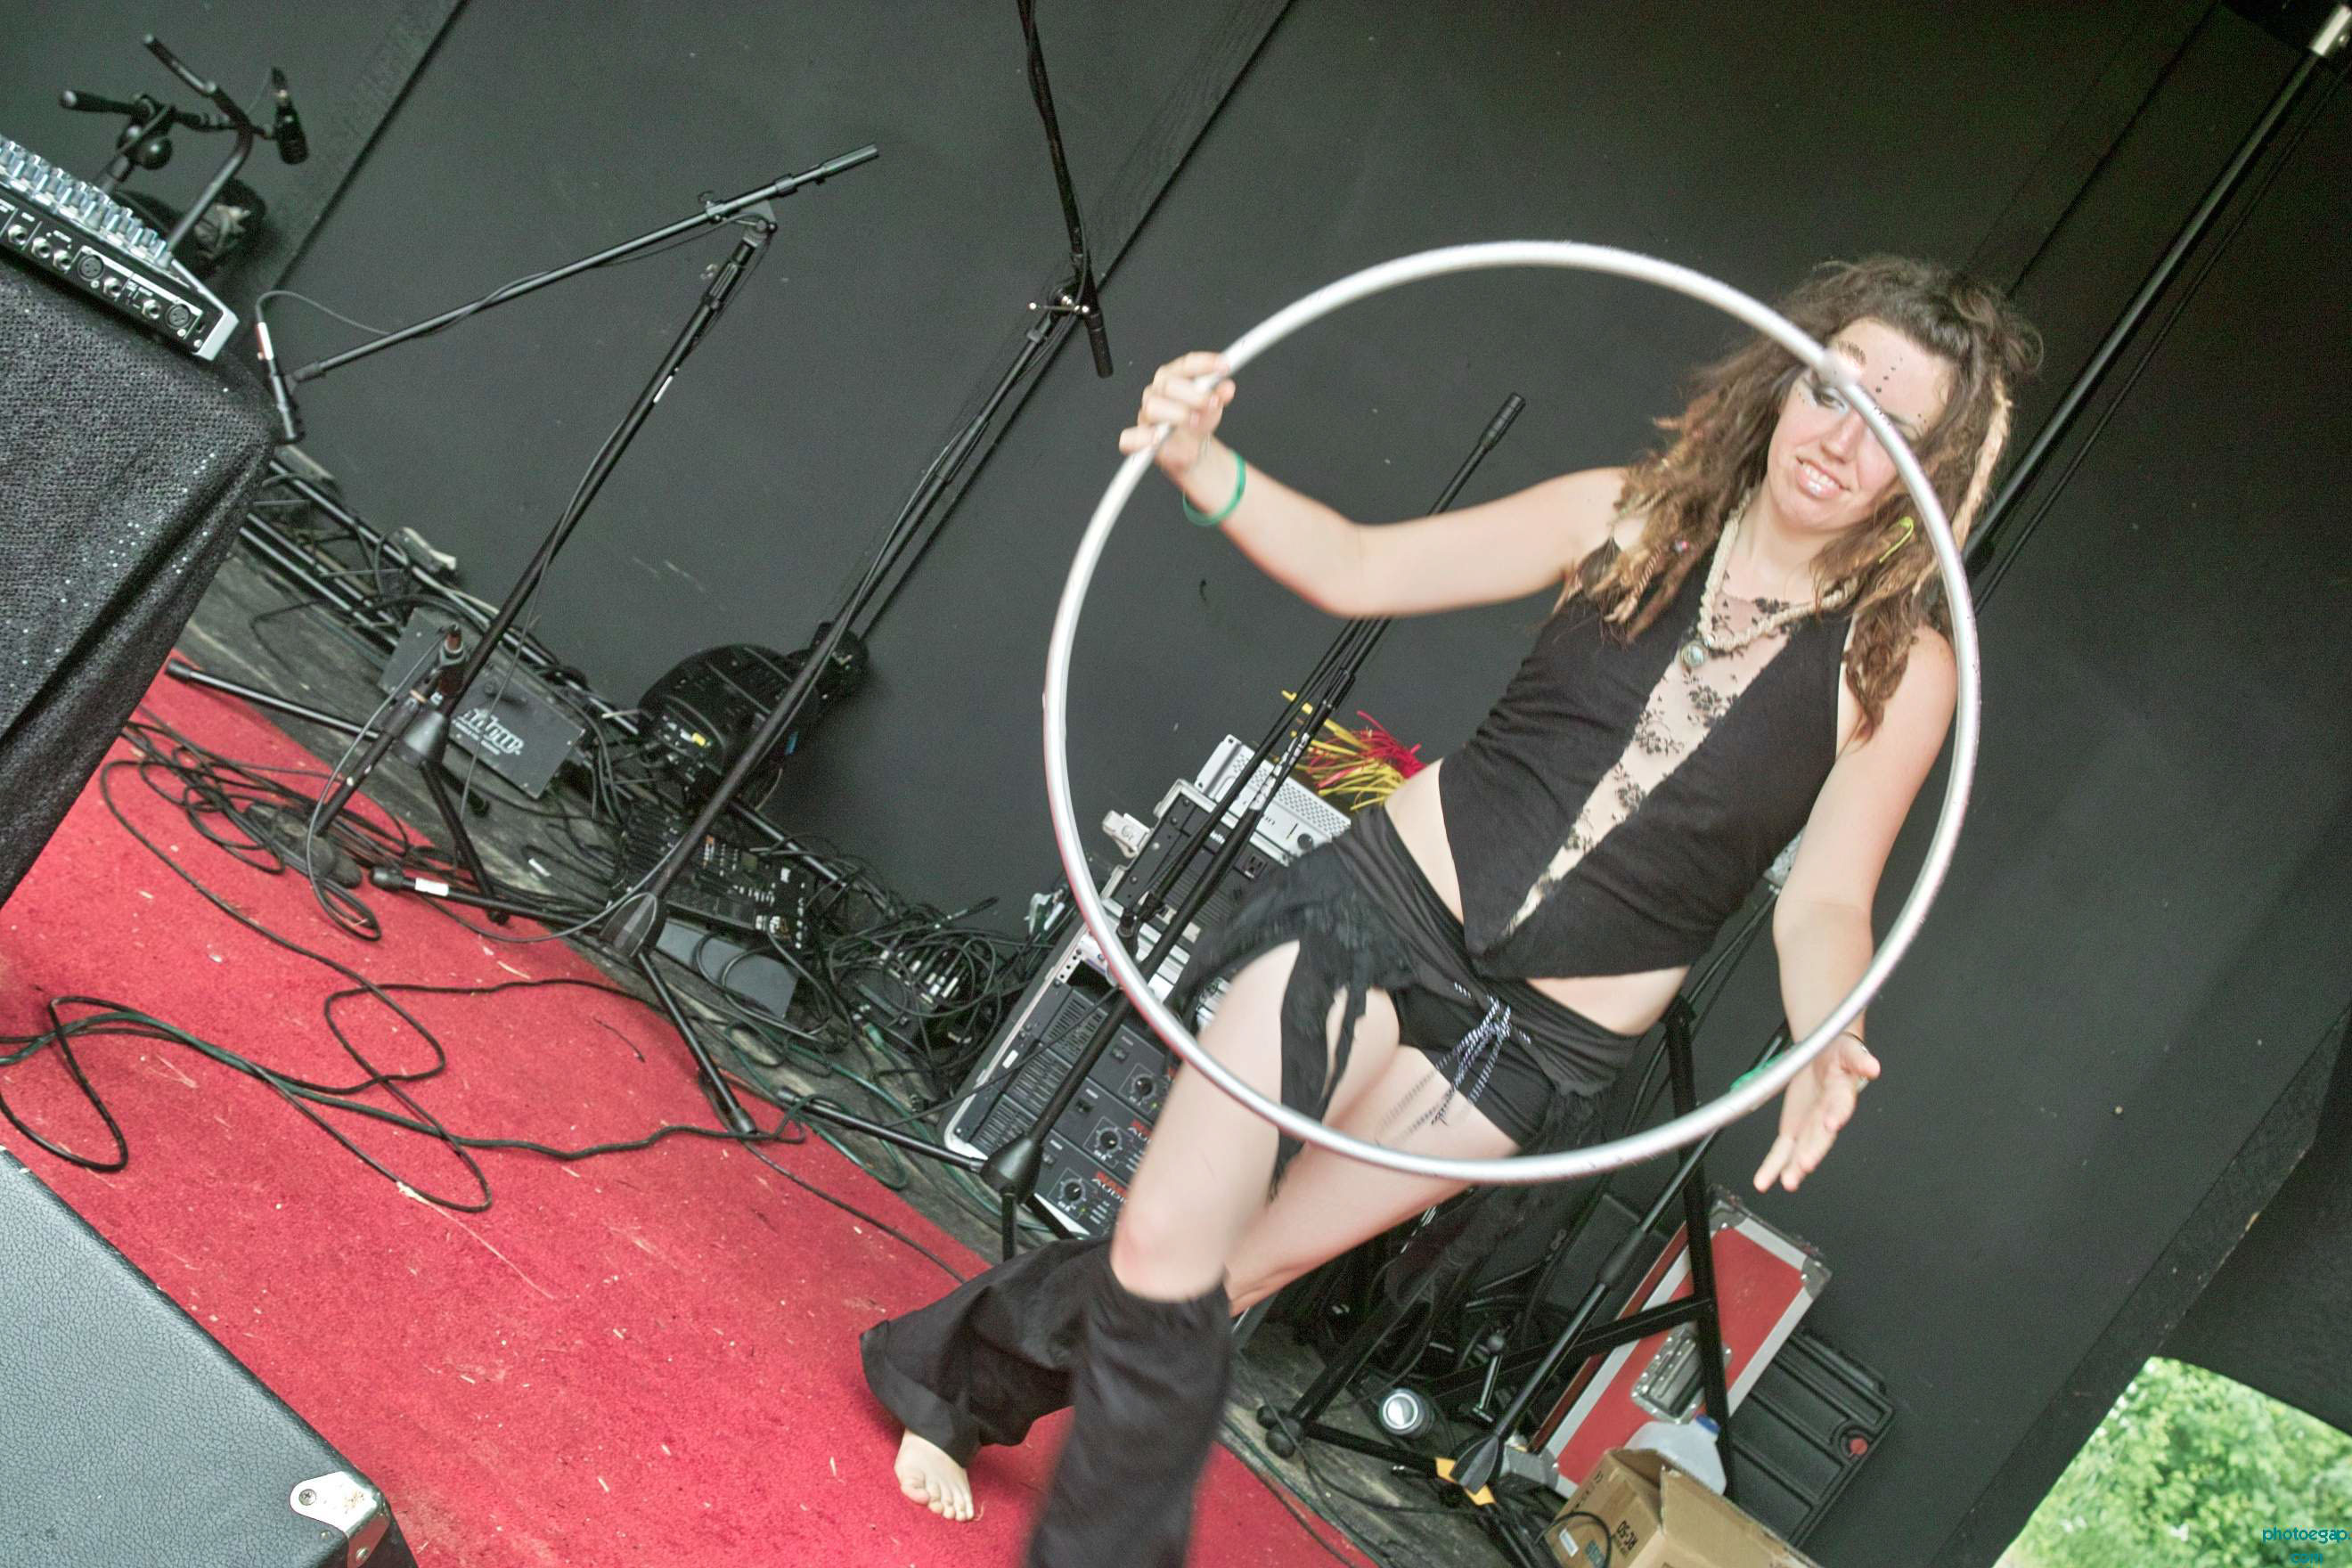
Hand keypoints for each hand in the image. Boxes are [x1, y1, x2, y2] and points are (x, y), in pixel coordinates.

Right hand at [1117, 351, 1233, 477]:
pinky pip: (1132, 436)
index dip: (1204, 364)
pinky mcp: (1139, 436)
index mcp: (1174, 377)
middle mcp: (1158, 391)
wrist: (1190, 446)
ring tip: (1195, 421)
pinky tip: (1158, 438)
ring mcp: (1147, 412)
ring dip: (1177, 414)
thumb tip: (1227, 387)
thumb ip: (1219, 395)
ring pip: (1154, 407)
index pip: (1185, 364)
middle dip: (1194, 393)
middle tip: (1212, 401)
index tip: (1223, 367)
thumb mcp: (1213, 406)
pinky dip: (1144, 438)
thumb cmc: (1197, 420)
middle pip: (1168, 384)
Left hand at [1752, 1033, 1880, 1192]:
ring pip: (1802, 1148)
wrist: (1825, 1055)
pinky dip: (1772, 1166)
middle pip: (1821, 1135)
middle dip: (1813, 1150)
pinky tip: (1764, 1181)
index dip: (1837, 1113)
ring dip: (1794, 1166)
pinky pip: (1782, 1150)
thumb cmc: (1839, 1055)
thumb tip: (1872, 1066)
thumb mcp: (1849, 1051)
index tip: (1832, 1122)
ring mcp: (1809, 1126)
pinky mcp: (1793, 1129)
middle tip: (1805, 1164)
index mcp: (1842, 1093)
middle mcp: (1827, 1115)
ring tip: (1788, 1181)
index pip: (1841, 1104)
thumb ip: (1859, 1059)